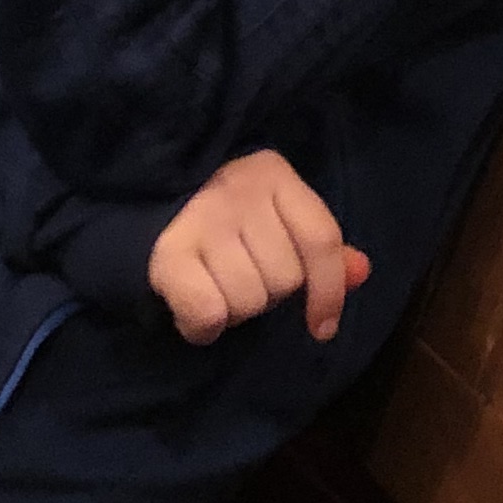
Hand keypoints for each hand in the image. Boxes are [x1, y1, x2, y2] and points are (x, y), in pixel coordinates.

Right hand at [148, 150, 370, 346]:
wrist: (140, 210)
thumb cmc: (224, 223)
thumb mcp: (276, 223)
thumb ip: (321, 252)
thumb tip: (362, 271)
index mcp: (273, 174)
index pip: (322, 240)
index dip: (329, 291)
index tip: (322, 328)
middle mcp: (237, 188)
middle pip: (284, 279)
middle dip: (267, 294)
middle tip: (240, 278)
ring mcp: (200, 217)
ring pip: (249, 301)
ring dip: (235, 311)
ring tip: (215, 287)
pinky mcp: (167, 253)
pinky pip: (209, 314)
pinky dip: (204, 328)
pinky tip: (194, 311)